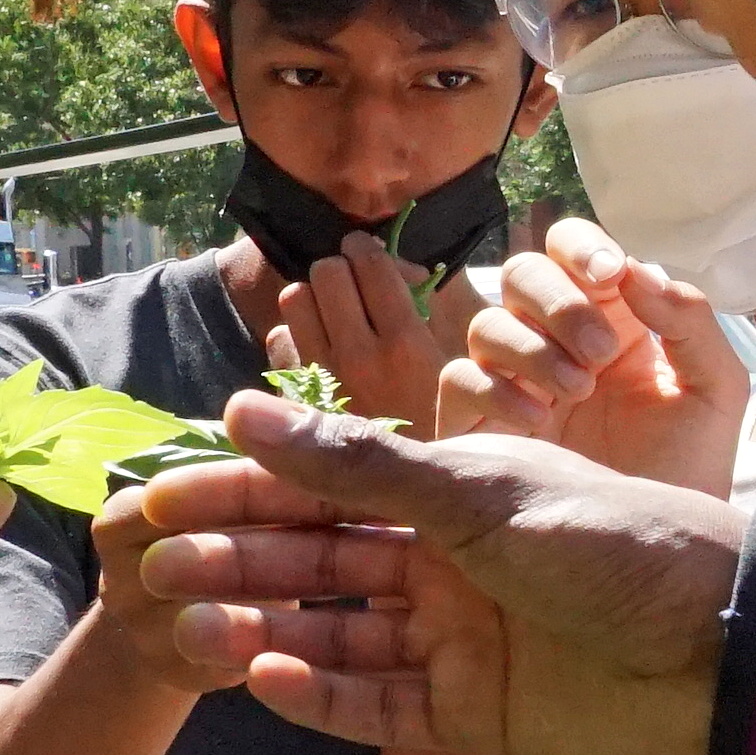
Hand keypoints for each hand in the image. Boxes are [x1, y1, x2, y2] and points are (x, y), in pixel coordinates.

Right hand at [120, 401, 745, 754]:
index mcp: (454, 492)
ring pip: (336, 633)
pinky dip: (318, 692)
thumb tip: (243, 409)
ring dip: (264, 625)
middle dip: (236, 559)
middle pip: (319, 561)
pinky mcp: (468, 717)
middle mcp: (448, 564)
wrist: (720, 653)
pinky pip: (373, 705)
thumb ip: (359, 463)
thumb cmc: (617, 543)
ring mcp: (456, 641)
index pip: (323, 485)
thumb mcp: (480, 490)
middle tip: (151, 569)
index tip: (154, 496)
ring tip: (189, 625)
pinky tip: (260, 675)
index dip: (240, 488)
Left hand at [268, 236, 459, 429]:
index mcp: (408, 345)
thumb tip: (404, 269)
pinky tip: (322, 350)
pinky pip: (281, 342)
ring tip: (338, 314)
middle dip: (342, 270)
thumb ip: (445, 304)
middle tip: (358, 286)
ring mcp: (324, 381)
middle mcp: (359, 360)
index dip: (369, 251)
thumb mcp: (474, 371)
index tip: (372, 256)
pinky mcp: (301, 401)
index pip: (369, 262)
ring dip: (314, 299)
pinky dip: (296, 337)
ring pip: (294, 300)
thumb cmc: (473, 437)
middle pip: (325, 272)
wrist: (443, 503)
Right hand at [438, 222, 753, 497]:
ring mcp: (514, 381)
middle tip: (602, 352)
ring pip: (488, 323)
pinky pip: (459, 379)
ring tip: (579, 392)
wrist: (663, 554)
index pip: (574, 250)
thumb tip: (635, 272)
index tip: (609, 276)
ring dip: (533, 347)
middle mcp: (556, 339)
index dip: (581, 247)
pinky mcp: (480, 425)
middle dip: (559, 301)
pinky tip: (540, 421)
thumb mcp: (714, 390)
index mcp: (612, 316)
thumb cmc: (690, 468)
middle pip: (521, 274)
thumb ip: (690, 321)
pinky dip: (496, 389)